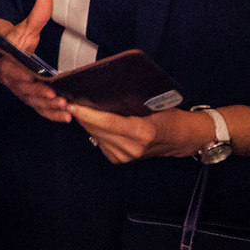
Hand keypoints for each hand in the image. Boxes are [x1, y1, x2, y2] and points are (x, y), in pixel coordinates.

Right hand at [0, 0, 70, 122]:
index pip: (17, 72)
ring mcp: (20, 91)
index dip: (29, 79)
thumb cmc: (12, 41)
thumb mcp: (23, 28)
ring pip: (34, 103)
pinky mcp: (28, 98)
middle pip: (27, 91)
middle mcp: (12, 80)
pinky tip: (66, 117)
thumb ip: (36, 16)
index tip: (43, 84)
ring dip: (50, 108)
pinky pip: (38, 109)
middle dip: (44, 97)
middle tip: (61, 100)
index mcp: (7, 62)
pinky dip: (51, 114)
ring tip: (67, 110)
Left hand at [72, 104, 210, 163]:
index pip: (107, 122)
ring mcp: (126, 157)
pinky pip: (100, 142)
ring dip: (86, 122)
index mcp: (141, 132)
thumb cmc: (169, 115)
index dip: (87, 113)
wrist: (182, 138)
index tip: (70, 103)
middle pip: (97, 129)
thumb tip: (102, 89)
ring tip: (77, 107)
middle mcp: (132, 148)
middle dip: (81, 115)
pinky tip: (92, 120)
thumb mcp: (154, 104)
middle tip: (67, 99)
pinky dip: (94, 131)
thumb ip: (129, 100)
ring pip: (95, 136)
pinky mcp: (120, 160)